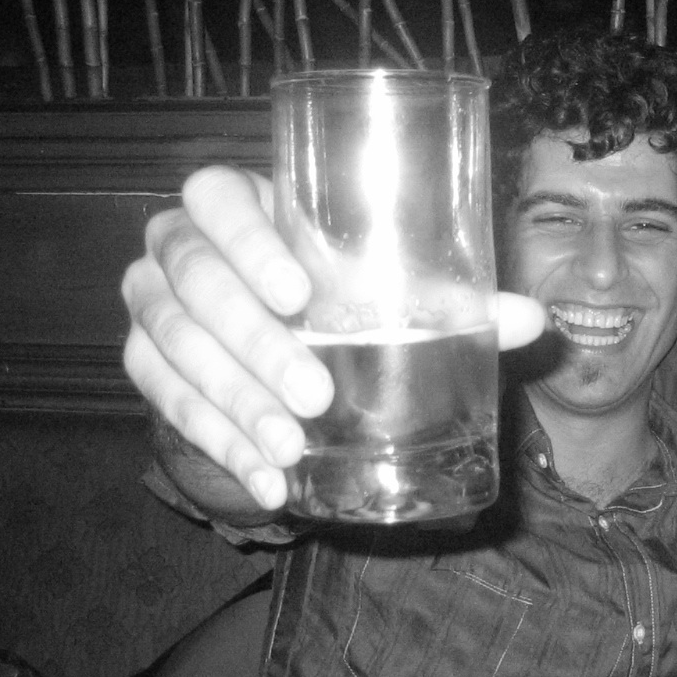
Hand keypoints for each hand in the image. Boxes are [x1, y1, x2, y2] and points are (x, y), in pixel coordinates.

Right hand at [121, 165, 545, 512]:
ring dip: (235, 405)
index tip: (299, 294)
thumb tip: (533, 319)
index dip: (247, 241)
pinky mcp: (144, 361)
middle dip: (255, 345)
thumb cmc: (337, 289)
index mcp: (237, 202)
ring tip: (291, 449)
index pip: (214, 195)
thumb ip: (452, 298)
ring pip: (175, 347)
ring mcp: (152, 303)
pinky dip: (221, 447)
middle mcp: (178, 244)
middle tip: (313, 394)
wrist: (273, 337)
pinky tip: (267, 481)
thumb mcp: (389, 288)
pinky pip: (167, 404)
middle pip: (196, 282)